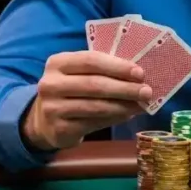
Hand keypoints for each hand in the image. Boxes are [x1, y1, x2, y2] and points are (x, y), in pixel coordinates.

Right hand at [23, 51, 152, 151]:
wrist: (44, 120)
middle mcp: (51, 84)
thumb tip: (138, 76)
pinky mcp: (60, 129)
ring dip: (123, 106)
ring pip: (96, 106)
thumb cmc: (70, 90)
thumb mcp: (78, 74)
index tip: (140, 73)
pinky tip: (126, 115)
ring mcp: (53, 108)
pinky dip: (114, 119)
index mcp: (57, 63)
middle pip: (94, 84)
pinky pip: (93, 123)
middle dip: (124, 88)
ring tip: (140, 105)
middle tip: (146, 91)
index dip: (117, 66)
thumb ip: (101, 71)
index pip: (91, 60)